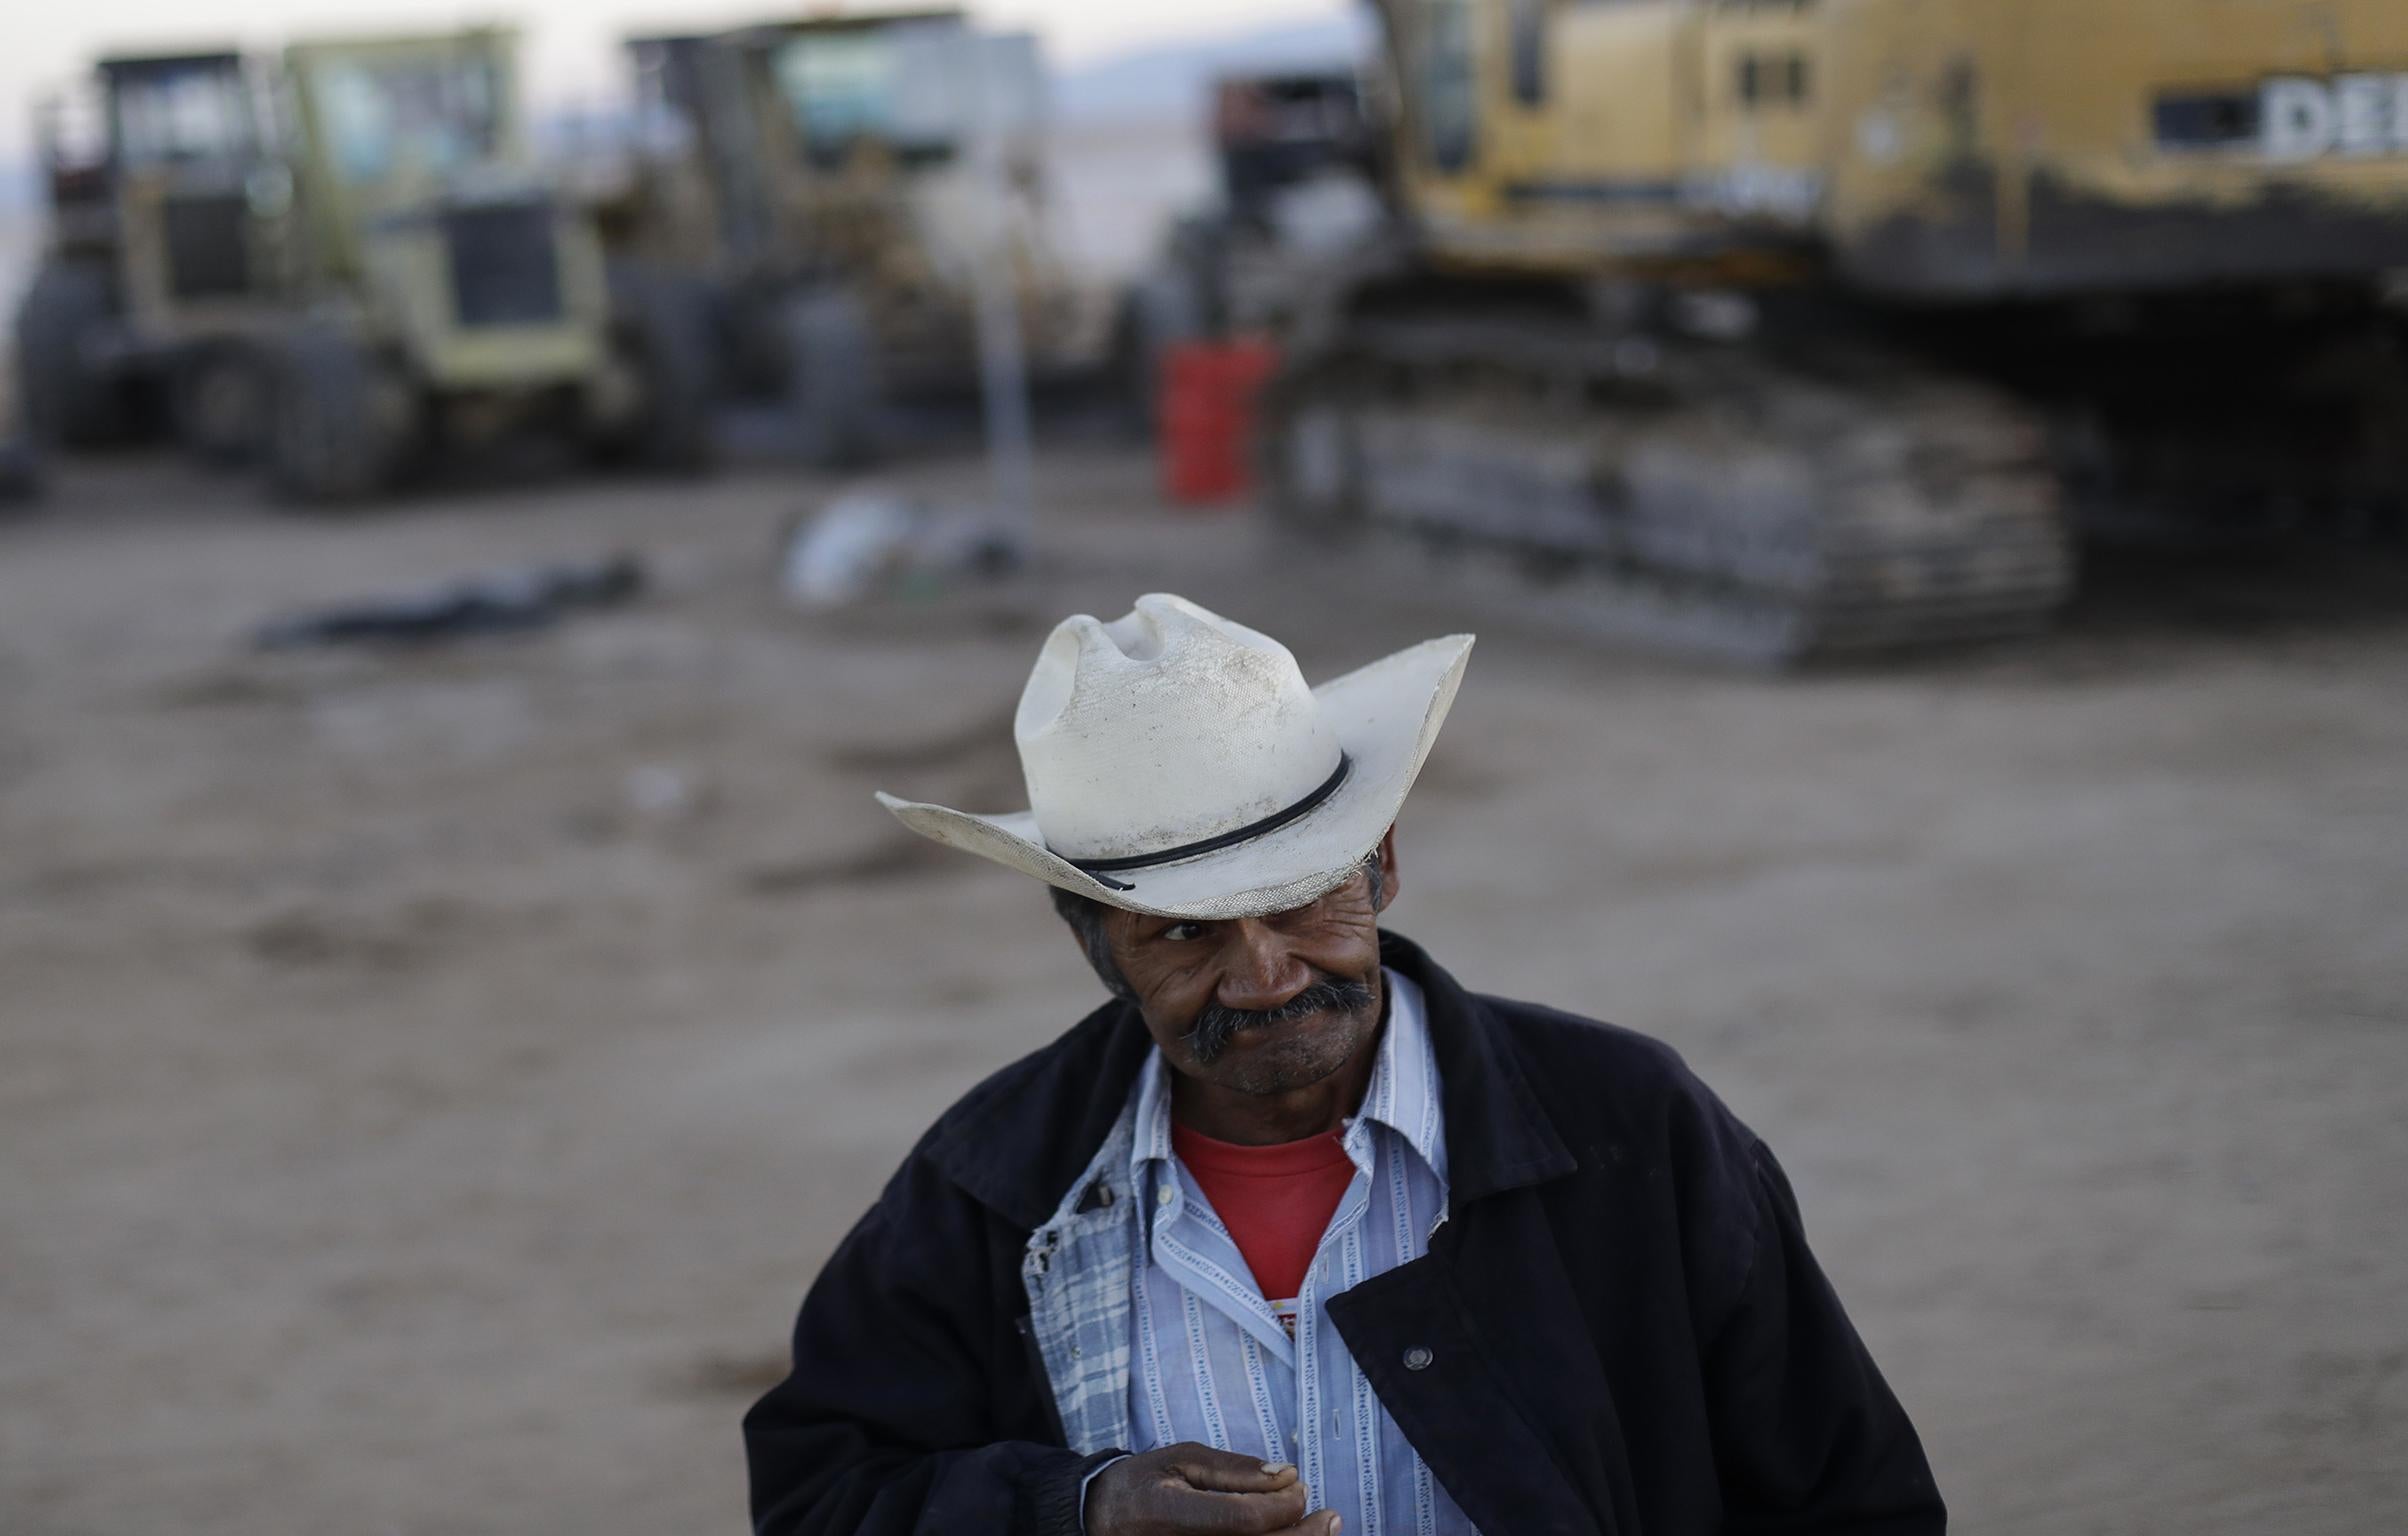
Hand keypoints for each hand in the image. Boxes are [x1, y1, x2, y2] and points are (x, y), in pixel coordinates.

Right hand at [1084, 1443, 1339, 1535]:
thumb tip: (1287, 1475)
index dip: (1280, 1506)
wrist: (1101, 1518)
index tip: (1300, 1485)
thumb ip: (1234, 1470)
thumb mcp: (1181, 1458)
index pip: (1240, 1520)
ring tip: (1319, 1529)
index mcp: (1166, 1513)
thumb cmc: (1145, 1482)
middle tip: (1331, 1517)